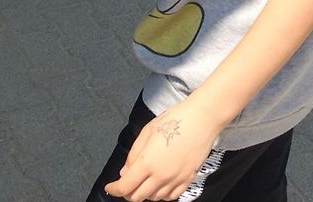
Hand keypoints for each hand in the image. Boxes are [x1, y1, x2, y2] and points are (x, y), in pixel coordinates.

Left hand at [105, 100, 221, 200]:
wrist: (202, 119)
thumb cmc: (175, 119)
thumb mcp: (147, 131)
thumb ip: (133, 154)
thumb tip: (125, 173)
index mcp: (147, 162)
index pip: (125, 187)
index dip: (114, 189)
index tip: (110, 187)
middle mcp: (160, 176)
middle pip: (137, 197)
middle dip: (128, 192)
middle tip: (126, 182)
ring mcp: (175, 180)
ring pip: (153, 198)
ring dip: (145, 193)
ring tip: (144, 179)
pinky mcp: (187, 180)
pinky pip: (170, 197)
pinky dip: (161, 194)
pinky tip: (160, 183)